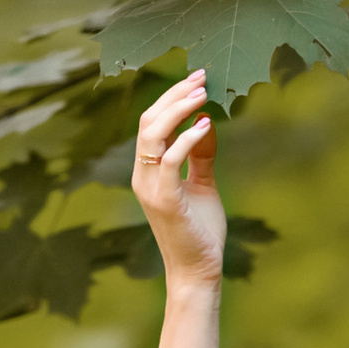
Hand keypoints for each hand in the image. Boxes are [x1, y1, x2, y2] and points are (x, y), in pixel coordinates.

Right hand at [129, 67, 225, 286]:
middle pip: (150, 121)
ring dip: (179, 109)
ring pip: (153, 134)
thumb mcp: (201, 185)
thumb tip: (206, 121)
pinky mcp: (164, 201)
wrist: (198, 271)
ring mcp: (149, 188)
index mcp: (147, 171)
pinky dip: (187, 139)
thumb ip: (200, 155)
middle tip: (201, 76)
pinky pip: (170, 160)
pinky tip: (205, 126)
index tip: (197, 80)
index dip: (172, 98)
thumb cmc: (199, 231)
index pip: (152, 123)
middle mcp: (142, 176)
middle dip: (175, 95)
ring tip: (202, 93)